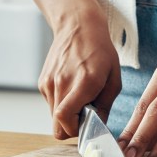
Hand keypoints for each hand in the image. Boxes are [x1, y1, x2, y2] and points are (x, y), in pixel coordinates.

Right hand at [39, 10, 120, 138]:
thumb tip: (97, 127)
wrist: (78, 26)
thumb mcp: (114, 79)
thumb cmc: (100, 51)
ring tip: (80, 97)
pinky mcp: (42, 82)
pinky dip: (61, 103)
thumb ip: (105, 106)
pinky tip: (71, 88)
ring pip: (53, 117)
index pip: (65, 119)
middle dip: (71, 127)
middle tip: (85, 116)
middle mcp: (62, 83)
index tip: (88, 125)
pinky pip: (51, 104)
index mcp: (83, 82)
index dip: (76, 130)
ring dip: (66, 115)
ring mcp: (49, 82)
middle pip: (57, 126)